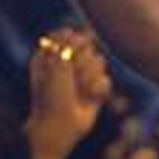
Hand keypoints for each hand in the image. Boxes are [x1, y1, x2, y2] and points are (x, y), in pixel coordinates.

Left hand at [26, 28, 111, 158]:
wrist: (58, 126)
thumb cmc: (52, 97)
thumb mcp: (57, 65)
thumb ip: (69, 44)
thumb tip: (83, 32)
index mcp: (53, 55)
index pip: (70, 36)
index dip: (71, 45)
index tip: (66, 56)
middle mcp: (68, 64)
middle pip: (88, 47)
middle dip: (82, 62)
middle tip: (71, 77)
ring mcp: (83, 77)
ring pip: (99, 62)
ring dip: (89, 77)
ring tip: (79, 91)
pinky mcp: (96, 91)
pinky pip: (106, 80)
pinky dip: (97, 90)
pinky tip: (88, 100)